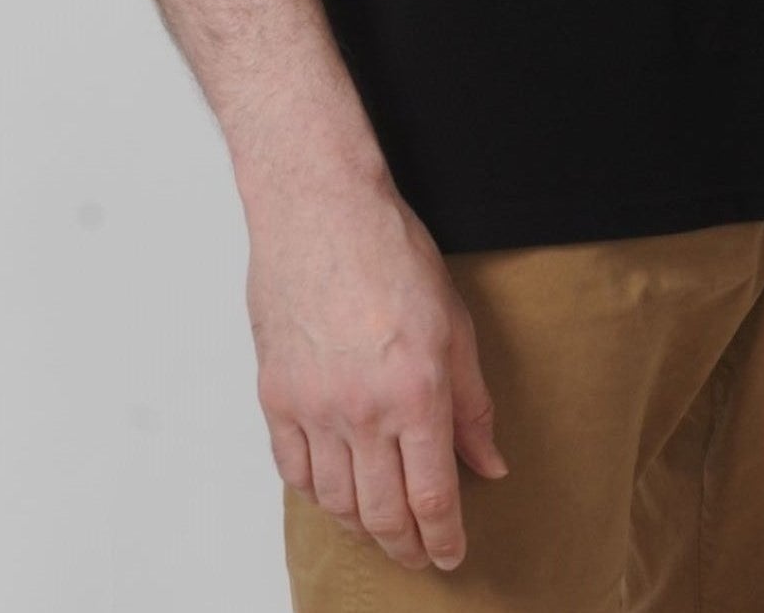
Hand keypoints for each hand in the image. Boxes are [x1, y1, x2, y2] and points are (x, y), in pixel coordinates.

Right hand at [243, 165, 509, 572]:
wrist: (320, 208)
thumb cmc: (390, 250)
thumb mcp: (454, 323)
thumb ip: (472, 403)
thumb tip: (488, 464)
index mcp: (417, 392)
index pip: (433, 497)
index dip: (444, 538)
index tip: (451, 555)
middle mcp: (363, 410)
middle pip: (383, 513)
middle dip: (406, 545)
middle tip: (419, 554)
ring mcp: (313, 406)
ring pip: (335, 501)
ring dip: (362, 526)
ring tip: (380, 528)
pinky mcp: (275, 395)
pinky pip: (293, 470)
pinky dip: (316, 493)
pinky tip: (334, 492)